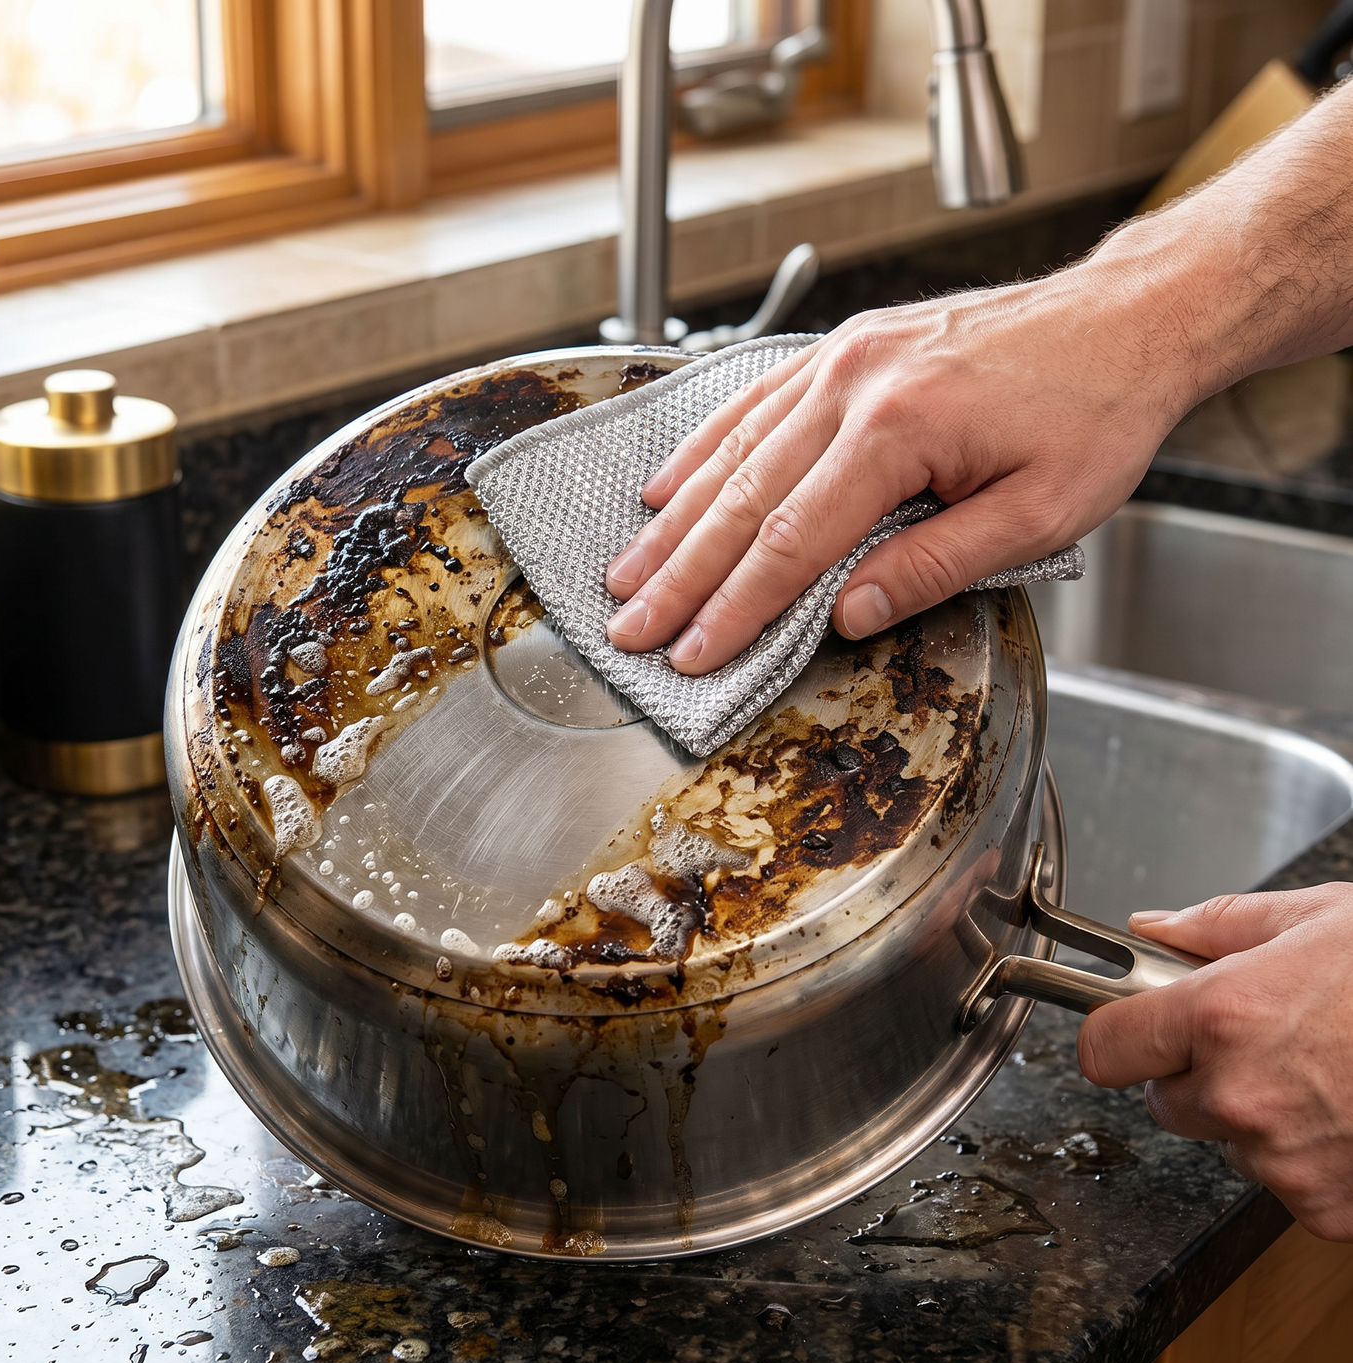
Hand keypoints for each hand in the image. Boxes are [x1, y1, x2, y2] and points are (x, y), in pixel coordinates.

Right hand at [602, 262, 1195, 673]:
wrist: (1127, 319)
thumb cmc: (1095, 413)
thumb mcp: (1040, 514)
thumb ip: (935, 566)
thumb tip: (847, 613)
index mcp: (900, 429)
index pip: (793, 541)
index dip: (735, 607)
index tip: (693, 652)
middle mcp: (854, 385)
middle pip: (743, 499)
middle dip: (680, 575)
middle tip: (629, 625)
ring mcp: (843, 360)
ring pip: (733, 452)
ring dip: (675, 521)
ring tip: (628, 572)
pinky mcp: (845, 351)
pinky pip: (753, 401)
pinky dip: (702, 448)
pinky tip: (667, 486)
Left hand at [1078, 884, 1352, 1240]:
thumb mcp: (1311, 917)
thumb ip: (1214, 926)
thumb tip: (1150, 928)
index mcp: (1221, 1015)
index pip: (1103, 1049)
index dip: (1115, 1035)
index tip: (1129, 1029)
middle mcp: (1240, 1093)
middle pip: (1163, 1101)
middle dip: (1193, 1074)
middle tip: (1256, 1043)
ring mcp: (1282, 1158)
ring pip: (1224, 1143)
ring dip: (1252, 1118)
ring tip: (1319, 1074)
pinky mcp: (1324, 1206)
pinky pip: (1282, 1184)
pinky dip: (1305, 1160)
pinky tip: (1345, 1116)